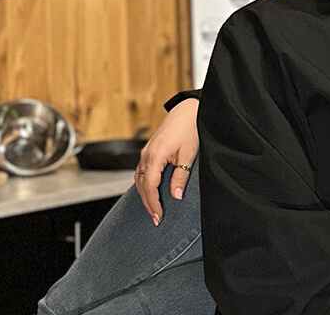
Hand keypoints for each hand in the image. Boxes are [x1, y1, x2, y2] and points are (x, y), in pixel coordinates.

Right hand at [136, 97, 200, 224]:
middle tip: (156, 219)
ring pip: (139, 179)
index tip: (159, 217)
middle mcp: (147, 154)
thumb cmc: (190, 128)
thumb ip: (180, 176)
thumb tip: (176, 196)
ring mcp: (146, 152)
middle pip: (141, 185)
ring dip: (145, 195)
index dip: (153, 204)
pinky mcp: (149, 150)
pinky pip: (141, 171)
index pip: (149, 186)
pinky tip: (151, 191)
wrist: (188, 110)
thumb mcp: (188, 155)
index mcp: (155, 156)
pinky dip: (145, 184)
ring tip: (154, 209)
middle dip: (148, 203)